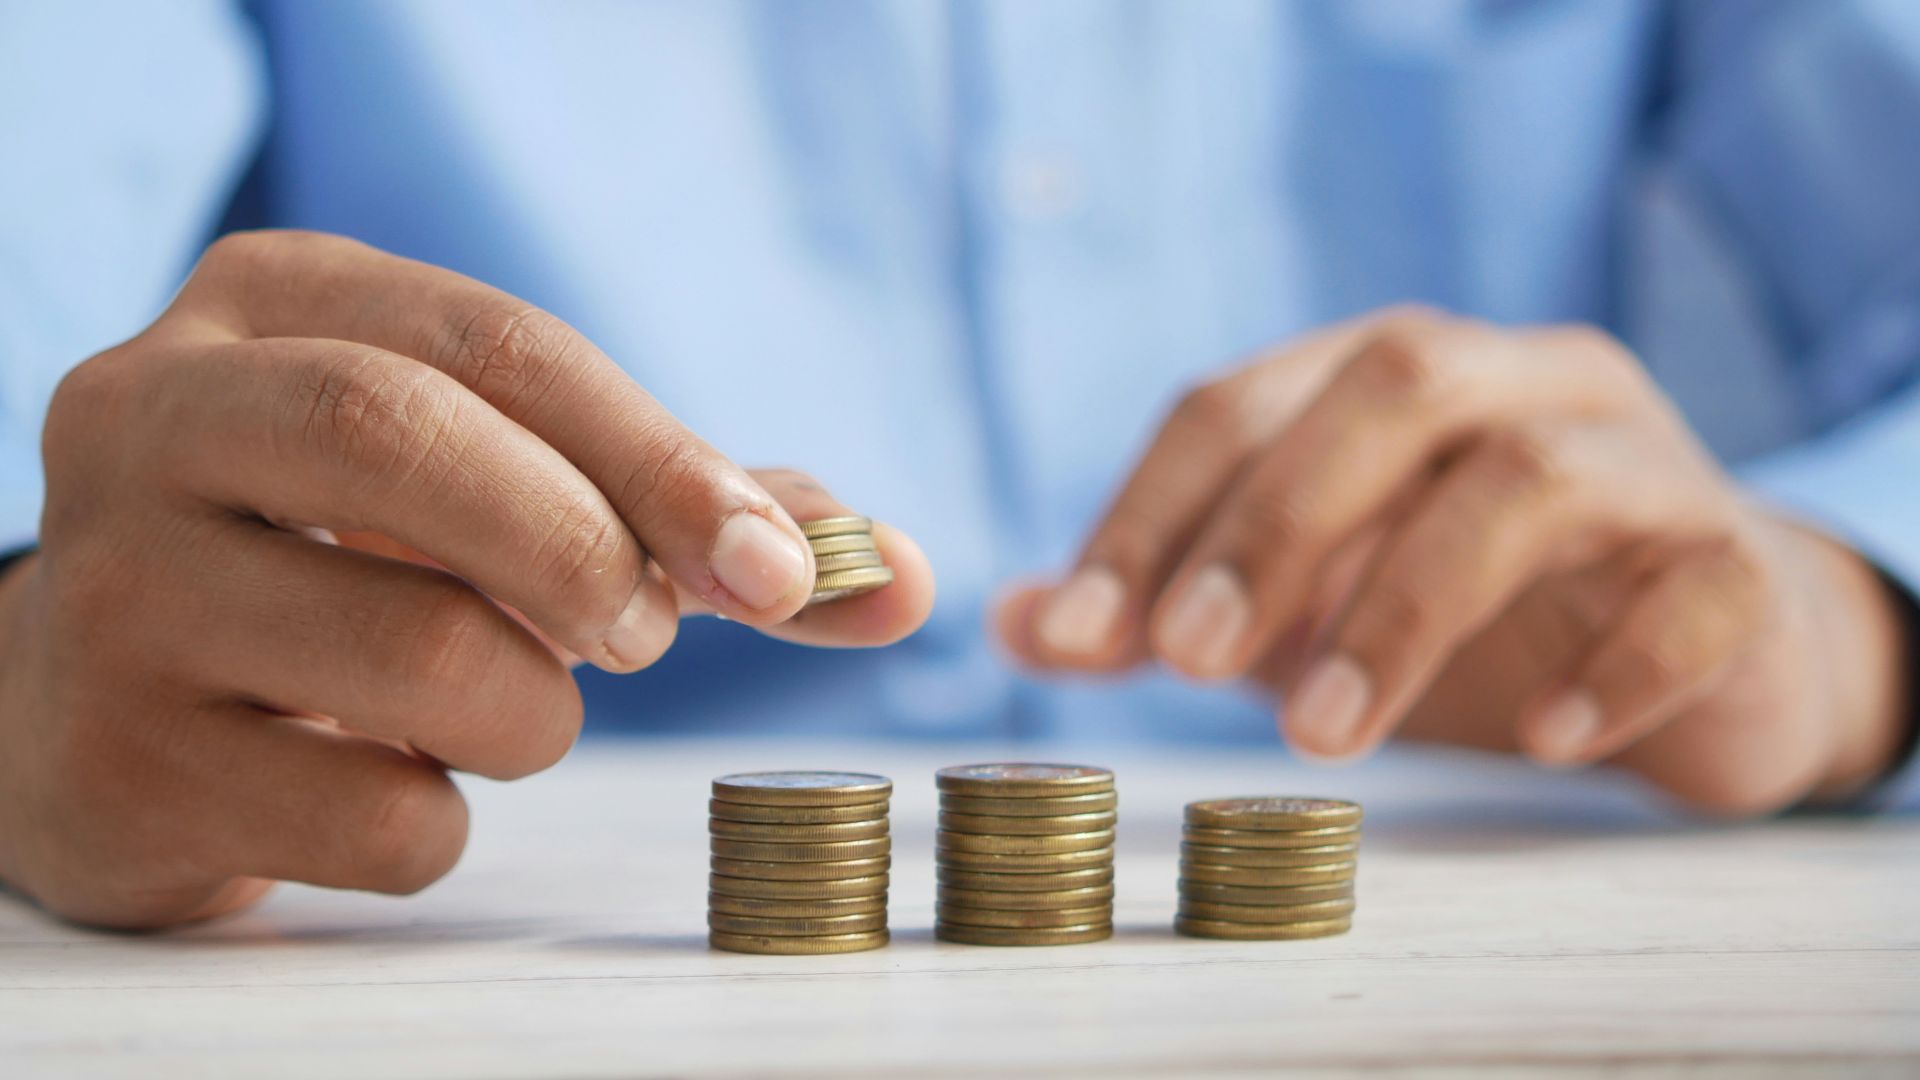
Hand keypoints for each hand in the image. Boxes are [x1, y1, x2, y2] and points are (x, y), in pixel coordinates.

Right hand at [0, 231, 933, 927]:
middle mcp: (155, 416)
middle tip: (644, 633)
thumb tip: (897, 574)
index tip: (780, 569)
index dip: (663, 459)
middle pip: (406, 440)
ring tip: (500, 706)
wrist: (109, 698)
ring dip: (532, 712)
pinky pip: (374, 818)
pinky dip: (444, 822)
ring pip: (415, 655)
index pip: (500, 346)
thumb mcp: (491, 482)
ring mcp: (111, 592)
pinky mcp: (114, 763)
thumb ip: (691, 514)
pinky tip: (391, 780)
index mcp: (272, 306)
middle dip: (584, 549)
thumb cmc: (349, 563)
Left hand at [998, 309, 1906, 814]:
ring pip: (1532, 479)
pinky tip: (1542, 740)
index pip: (1239, 401)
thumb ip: (1165, 606)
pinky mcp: (1739, 562)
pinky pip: (1694, 589)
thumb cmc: (1472, 613)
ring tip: (1323, 737)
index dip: (1147, 512)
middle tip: (1187, 662)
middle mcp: (1518, 382)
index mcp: (1389, 376)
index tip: (1075, 635)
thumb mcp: (1300, 606)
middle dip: (1274, 522)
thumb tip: (1013, 623)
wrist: (1704, 650)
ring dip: (1406, 606)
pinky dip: (1614, 664)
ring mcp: (1642, 461)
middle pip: (1392, 386)